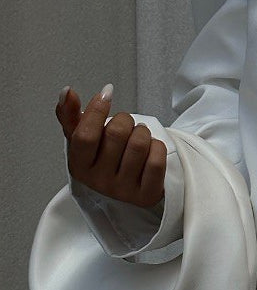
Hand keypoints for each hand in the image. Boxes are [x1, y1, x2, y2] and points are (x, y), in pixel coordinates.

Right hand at [56, 83, 166, 207]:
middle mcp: (100, 182)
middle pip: (116, 134)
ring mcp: (124, 191)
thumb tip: (66, 92)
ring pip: (139, 144)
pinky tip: (151, 149)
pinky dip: (157, 147)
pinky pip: (156, 160)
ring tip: (138, 136)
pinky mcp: (147, 195)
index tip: (106, 93)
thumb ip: (70, 116)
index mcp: (79, 167)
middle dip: (124, 120)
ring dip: (143, 132)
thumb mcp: (81, 142)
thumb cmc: (101, 162)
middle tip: (125, 125)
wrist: (122, 196)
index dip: (96, 110)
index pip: (85, 135)